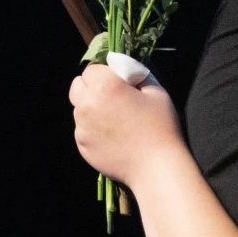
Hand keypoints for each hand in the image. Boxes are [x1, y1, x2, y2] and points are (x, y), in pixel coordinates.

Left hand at [68, 62, 185, 187]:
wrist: (155, 167)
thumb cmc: (160, 126)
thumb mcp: (156, 91)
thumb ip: (136, 74)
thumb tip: (124, 69)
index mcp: (104, 86)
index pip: (91, 69)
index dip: (105, 73)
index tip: (118, 83)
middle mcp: (87, 105)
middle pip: (77, 86)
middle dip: (91, 87)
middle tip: (112, 98)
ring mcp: (82, 127)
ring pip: (79, 109)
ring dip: (91, 109)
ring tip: (115, 120)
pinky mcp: (82, 146)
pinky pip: (83, 130)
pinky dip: (93, 129)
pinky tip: (113, 137)